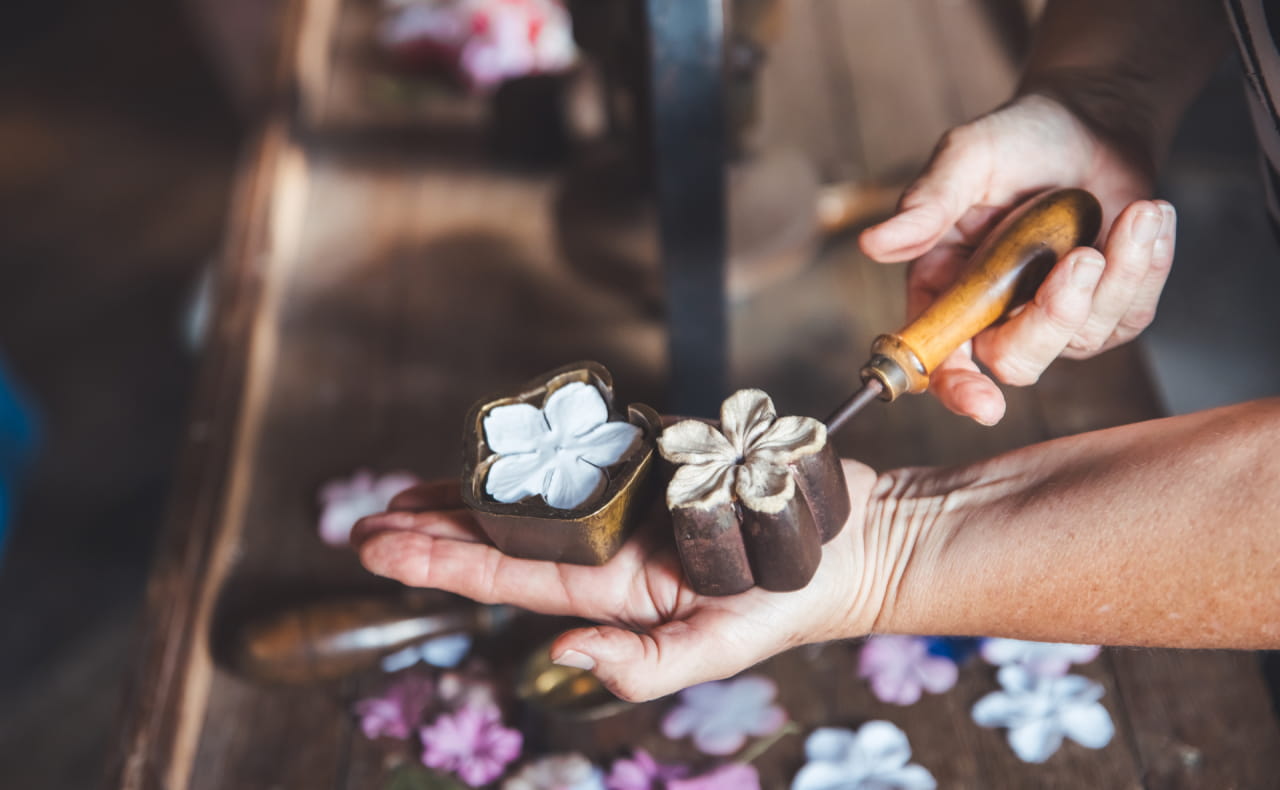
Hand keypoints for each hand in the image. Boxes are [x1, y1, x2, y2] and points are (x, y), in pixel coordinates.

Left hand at [354, 465, 880, 701]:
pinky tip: (501, 446)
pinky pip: (585, 451)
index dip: (438, 560)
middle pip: (502, 536)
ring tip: (406, 492)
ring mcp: (629, 503)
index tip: (378, 545)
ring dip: (467, 492)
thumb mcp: (716, 650)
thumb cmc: (788, 602)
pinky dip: (538, 449)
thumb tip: (558, 656)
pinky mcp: (656, 459)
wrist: (850, 542)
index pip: (506, 574)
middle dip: (430, 530)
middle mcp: (607, 547)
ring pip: (530, 495)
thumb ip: (641, 664)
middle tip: (364, 520)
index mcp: (610, 591)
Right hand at [859, 94, 1175, 424]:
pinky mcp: (1107, 309)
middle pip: (1017, 362)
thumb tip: (874, 244)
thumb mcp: (968, 159)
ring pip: (1082, 339)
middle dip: (1054, 318)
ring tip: (1136, 213)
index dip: (957, 387)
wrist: (1091, 121)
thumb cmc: (1018, 138)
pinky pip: (1131, 316)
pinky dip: (1148, 268)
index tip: (983, 403)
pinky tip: (1147, 219)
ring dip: (1117, 276)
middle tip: (1083, 256)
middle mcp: (994, 315)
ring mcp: (1053, 316)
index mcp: (944, 288)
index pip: (939, 359)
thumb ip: (927, 204)